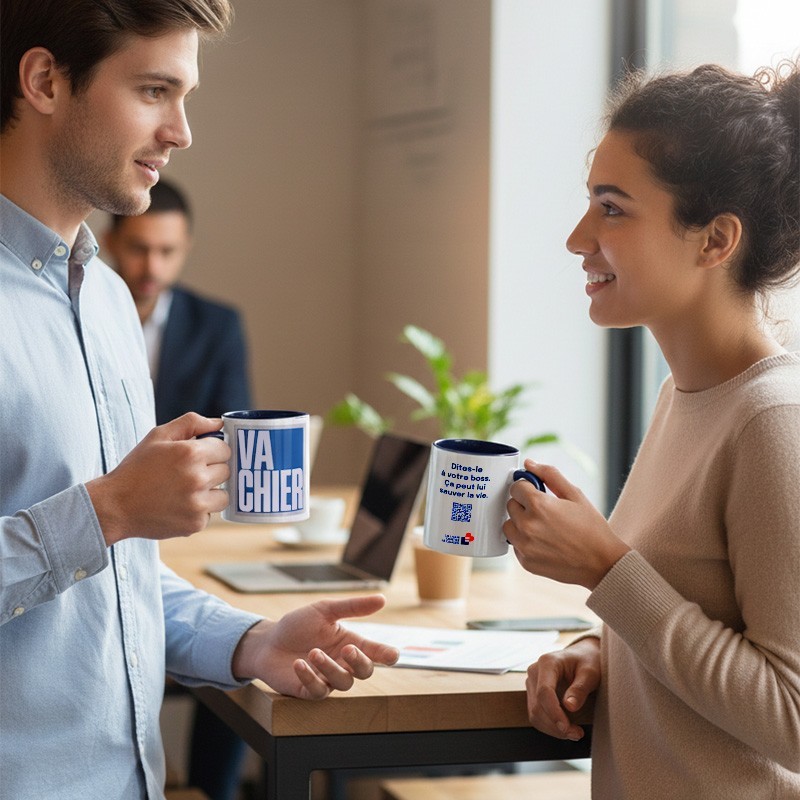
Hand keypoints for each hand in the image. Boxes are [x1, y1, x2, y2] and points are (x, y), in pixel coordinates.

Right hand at [86, 413, 229, 544]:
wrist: (115, 506)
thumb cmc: (137, 468)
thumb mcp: (158, 436)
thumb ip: (191, 423)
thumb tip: (219, 424)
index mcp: (191, 453)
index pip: (225, 449)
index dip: (213, 451)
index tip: (200, 455)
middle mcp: (198, 479)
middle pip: (226, 471)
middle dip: (212, 470)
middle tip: (188, 473)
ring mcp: (198, 504)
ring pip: (224, 495)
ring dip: (211, 493)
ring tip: (186, 491)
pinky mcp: (195, 524)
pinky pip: (210, 514)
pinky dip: (198, 511)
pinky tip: (178, 506)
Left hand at [232, 595, 399, 698]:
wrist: (267, 641)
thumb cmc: (298, 625)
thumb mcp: (325, 610)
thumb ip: (353, 607)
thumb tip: (382, 599)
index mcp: (350, 643)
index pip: (375, 652)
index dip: (386, 655)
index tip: (392, 655)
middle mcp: (342, 663)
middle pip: (365, 672)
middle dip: (360, 662)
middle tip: (348, 648)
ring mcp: (327, 679)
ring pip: (343, 683)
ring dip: (330, 668)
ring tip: (313, 652)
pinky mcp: (308, 690)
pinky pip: (317, 690)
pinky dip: (309, 677)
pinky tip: (298, 663)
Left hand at [503, 460, 629, 588]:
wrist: (602, 563)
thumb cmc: (591, 528)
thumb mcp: (575, 495)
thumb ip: (550, 475)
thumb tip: (528, 464)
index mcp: (538, 505)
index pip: (516, 487)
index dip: (528, 488)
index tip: (537, 493)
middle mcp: (527, 526)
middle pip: (511, 505)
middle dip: (524, 505)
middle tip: (545, 512)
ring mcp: (524, 546)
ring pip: (509, 525)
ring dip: (520, 523)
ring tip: (543, 527)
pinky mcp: (525, 562)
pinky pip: (515, 544)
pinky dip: (525, 541)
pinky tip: (544, 542)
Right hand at [526, 636, 600, 740]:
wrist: (583, 656)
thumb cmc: (588, 662)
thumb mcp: (590, 673)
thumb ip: (580, 688)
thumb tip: (569, 707)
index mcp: (547, 662)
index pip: (544, 691)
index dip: (554, 712)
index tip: (567, 728)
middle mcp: (534, 672)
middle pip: (537, 706)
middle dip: (556, 725)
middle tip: (577, 734)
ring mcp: (532, 683)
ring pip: (534, 714)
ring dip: (553, 729)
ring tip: (574, 733)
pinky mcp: (534, 694)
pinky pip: (537, 716)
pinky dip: (550, 727)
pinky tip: (566, 728)